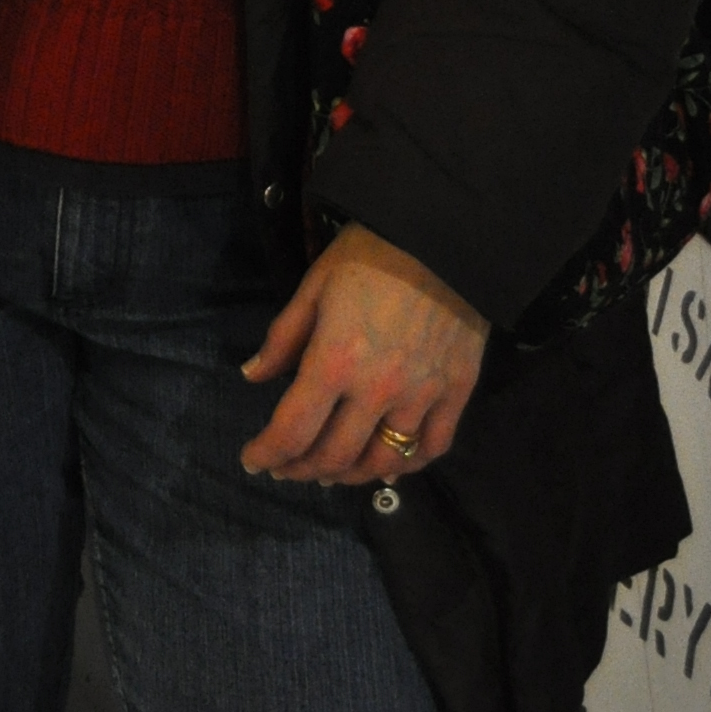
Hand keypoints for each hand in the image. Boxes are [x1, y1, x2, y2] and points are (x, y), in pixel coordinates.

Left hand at [241, 222, 487, 488]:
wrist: (443, 235)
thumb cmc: (369, 255)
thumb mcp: (314, 287)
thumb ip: (283, 339)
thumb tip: (252, 376)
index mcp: (334, 362)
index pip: (292, 430)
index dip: (267, 453)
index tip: (253, 461)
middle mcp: (377, 391)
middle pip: (335, 455)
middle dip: (301, 469)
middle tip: (286, 468)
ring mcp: (422, 396)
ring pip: (384, 461)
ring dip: (350, 476)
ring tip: (331, 472)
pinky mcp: (458, 392)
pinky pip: (433, 447)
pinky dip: (408, 466)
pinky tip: (388, 464)